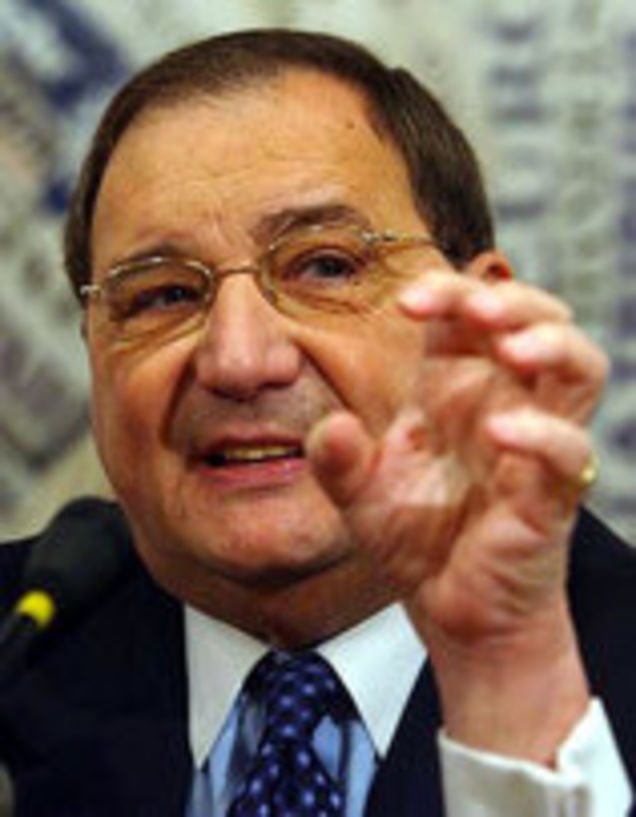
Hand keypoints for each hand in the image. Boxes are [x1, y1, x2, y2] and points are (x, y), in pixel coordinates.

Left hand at [306, 257, 607, 761]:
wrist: (454, 615)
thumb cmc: (417, 543)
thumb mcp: (359, 497)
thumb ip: (336, 460)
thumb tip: (331, 426)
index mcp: (455, 391)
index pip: (468, 314)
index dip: (447, 291)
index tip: (406, 303)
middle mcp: (502, 404)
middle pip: (540, 319)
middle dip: (513, 299)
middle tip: (475, 309)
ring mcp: (534, 445)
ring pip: (579, 367)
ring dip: (550, 343)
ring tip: (510, 347)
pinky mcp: (552, 493)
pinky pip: (568, 449)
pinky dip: (541, 434)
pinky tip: (497, 433)